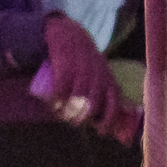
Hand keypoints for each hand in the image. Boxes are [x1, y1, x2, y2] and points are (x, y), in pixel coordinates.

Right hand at [34, 14, 137, 144]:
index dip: (108, 121)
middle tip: (73, 122)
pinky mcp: (65, 65)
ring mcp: (81, 71)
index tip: (100, 131)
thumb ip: (106, 93)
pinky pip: (61, 88)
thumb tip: (111, 120)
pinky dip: (56, 100)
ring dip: (67, 112)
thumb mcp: (102, 74)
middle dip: (82, 118)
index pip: (113, 104)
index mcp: (108, 80)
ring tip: (61, 115)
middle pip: (92, 105)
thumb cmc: (87, 63)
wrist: (70, 35)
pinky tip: (53, 105)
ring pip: (76, 99)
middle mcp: (97, 76)